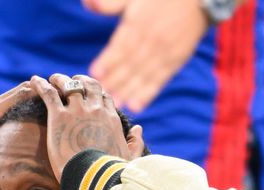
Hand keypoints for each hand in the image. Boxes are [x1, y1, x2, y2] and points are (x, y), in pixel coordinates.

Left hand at [30, 74, 144, 180]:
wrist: (93, 180)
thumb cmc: (110, 175)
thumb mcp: (129, 159)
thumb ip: (135, 143)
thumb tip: (138, 129)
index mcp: (110, 119)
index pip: (105, 98)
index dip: (96, 94)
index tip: (89, 95)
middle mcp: (95, 110)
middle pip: (88, 85)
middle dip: (80, 81)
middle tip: (71, 82)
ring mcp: (77, 111)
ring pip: (68, 84)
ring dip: (60, 80)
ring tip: (53, 80)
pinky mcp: (59, 117)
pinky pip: (49, 93)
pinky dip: (41, 85)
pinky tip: (34, 81)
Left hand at [85, 0, 208, 112]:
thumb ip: (112, 2)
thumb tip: (88, 4)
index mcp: (138, 21)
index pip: (120, 44)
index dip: (108, 59)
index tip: (94, 73)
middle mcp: (151, 39)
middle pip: (129, 63)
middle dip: (114, 80)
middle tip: (101, 95)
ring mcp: (164, 52)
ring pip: (143, 74)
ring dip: (128, 91)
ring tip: (116, 104)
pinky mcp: (175, 61)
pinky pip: (160, 80)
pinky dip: (148, 94)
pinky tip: (136, 106)